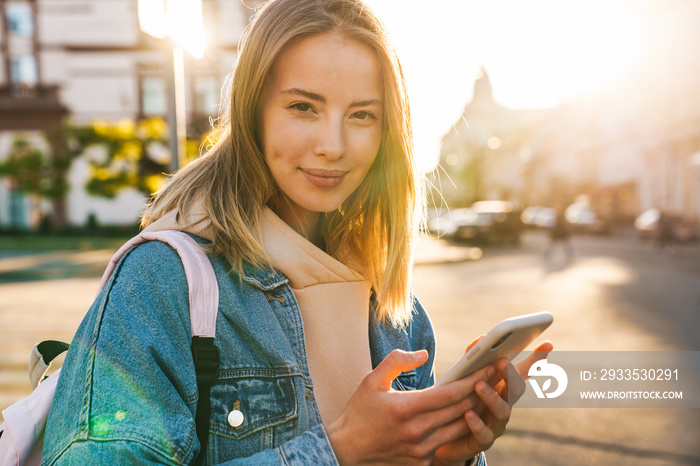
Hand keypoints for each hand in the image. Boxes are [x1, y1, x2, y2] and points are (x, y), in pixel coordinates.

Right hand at [326, 349, 496, 464]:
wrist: (345, 452)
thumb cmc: (358, 414)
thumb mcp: (371, 381)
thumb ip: (397, 361)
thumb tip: (423, 354)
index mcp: (406, 408)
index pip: (450, 393)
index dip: (473, 379)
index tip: (488, 367)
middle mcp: (417, 431)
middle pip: (461, 410)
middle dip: (482, 391)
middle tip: (497, 377)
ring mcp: (420, 450)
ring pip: (459, 428)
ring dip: (477, 411)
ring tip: (489, 395)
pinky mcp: (421, 463)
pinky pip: (447, 444)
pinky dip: (459, 430)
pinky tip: (468, 419)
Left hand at [432, 339, 553, 465]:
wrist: (446, 438)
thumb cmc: (458, 403)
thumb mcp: (463, 379)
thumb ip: (472, 360)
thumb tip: (482, 337)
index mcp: (501, 387)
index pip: (522, 371)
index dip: (536, 359)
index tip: (547, 344)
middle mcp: (504, 404)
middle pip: (515, 389)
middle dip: (511, 374)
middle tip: (501, 361)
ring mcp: (496, 423)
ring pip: (502, 411)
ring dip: (492, 397)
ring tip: (479, 385)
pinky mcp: (482, 440)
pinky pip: (483, 433)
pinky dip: (477, 423)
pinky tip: (468, 415)